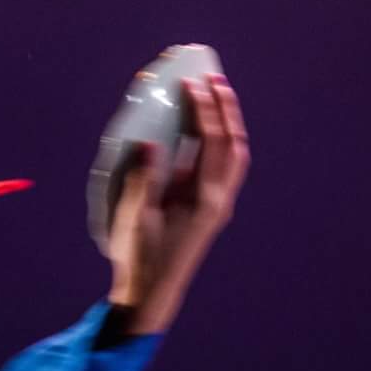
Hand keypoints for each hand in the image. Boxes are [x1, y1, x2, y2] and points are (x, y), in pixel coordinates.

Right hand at [105, 72, 249, 332]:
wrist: (151, 294)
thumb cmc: (141, 258)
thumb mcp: (136, 218)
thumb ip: (143, 179)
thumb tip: (148, 143)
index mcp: (204, 201)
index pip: (212, 143)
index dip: (203, 109)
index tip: (191, 83)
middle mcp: (218, 200)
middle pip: (234, 144)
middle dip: (225, 108)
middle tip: (213, 77)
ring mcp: (216, 205)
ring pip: (233, 155)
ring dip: (226, 123)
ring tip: (215, 95)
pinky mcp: (207, 209)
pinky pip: (221, 167)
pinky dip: (217, 141)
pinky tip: (201, 130)